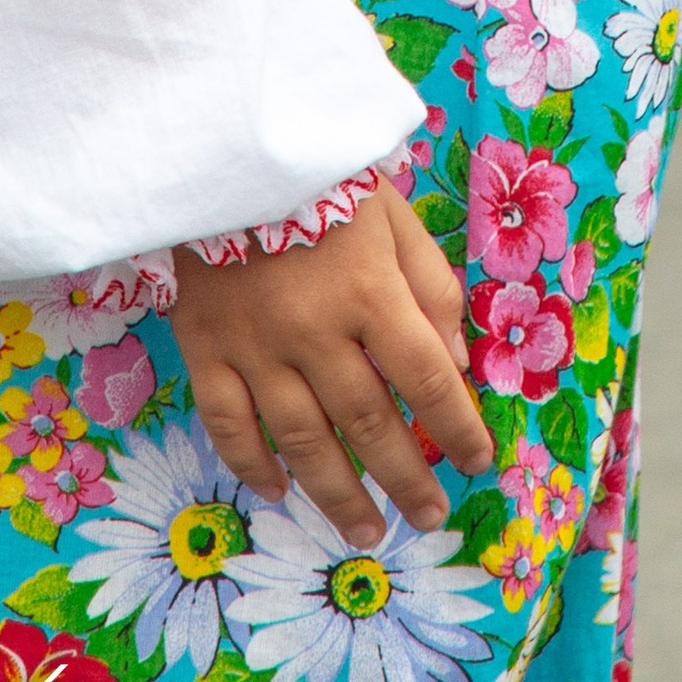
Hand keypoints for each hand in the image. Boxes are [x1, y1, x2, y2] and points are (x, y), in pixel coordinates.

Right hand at [173, 183, 493, 549]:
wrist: (223, 148)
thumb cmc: (321, 176)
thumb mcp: (393, 214)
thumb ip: (429, 286)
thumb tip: (455, 366)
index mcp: (370, 291)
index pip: (425, 378)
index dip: (457, 427)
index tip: (477, 461)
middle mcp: (315, 330)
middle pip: (368, 424)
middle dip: (405, 479)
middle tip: (428, 517)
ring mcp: (255, 346)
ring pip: (301, 440)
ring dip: (338, 495)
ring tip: (365, 533)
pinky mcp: (205, 347)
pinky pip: (228, 423)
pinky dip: (252, 464)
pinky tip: (279, 491)